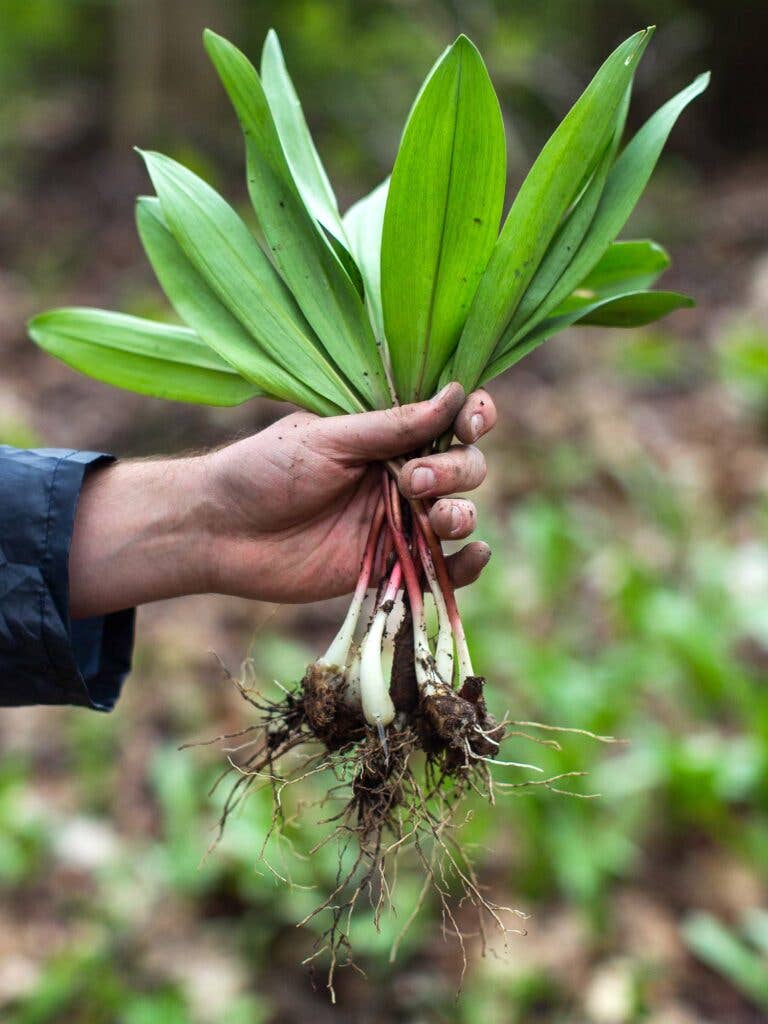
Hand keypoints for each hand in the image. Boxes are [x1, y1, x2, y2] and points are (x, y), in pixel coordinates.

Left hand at [69, 383, 496, 615]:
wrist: (220, 533)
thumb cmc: (263, 472)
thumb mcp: (326, 439)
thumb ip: (390, 426)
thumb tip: (455, 394)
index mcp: (386, 435)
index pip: (450, 420)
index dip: (475, 417)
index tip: (471, 422)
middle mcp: (400, 475)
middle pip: (466, 467)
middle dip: (455, 470)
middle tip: (411, 480)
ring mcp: (397, 523)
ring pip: (460, 514)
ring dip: (460, 513)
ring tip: (431, 516)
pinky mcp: (390, 567)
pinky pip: (444, 569)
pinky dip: (467, 565)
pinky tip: (473, 554)